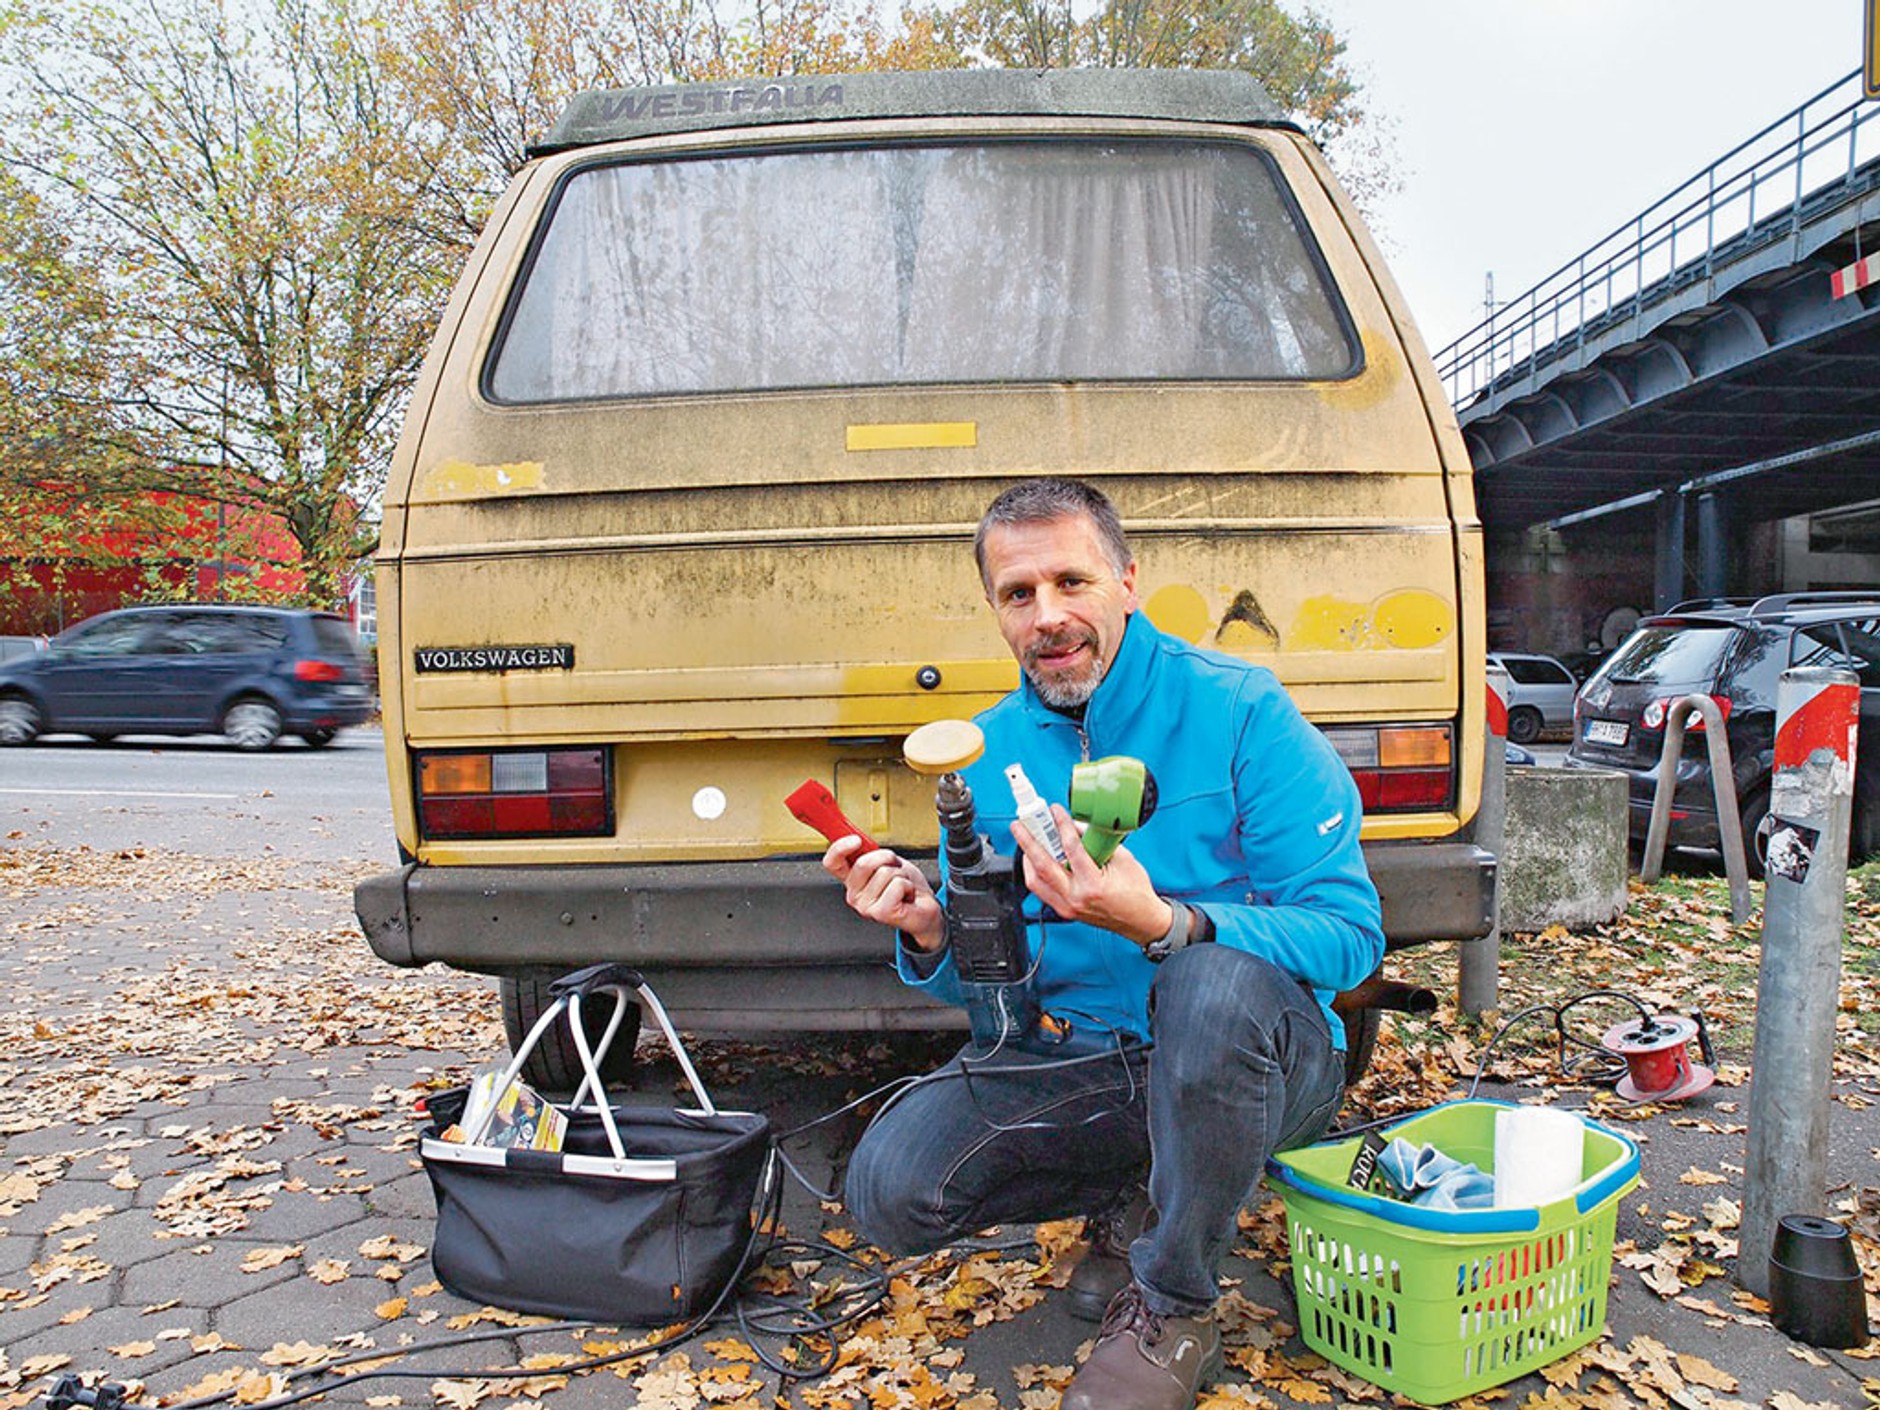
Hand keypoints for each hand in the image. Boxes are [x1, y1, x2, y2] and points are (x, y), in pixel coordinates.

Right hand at [822, 836, 944, 950]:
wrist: (924, 908)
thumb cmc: (906, 886)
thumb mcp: (886, 861)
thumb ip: (868, 851)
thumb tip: (856, 837)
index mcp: (852, 880)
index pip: (832, 862)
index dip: (839, 848)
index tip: (856, 840)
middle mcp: (854, 895)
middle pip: (863, 862)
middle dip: (887, 858)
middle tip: (894, 869)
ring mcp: (865, 906)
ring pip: (885, 872)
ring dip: (901, 874)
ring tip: (902, 886)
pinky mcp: (880, 913)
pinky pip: (897, 884)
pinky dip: (908, 885)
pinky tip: (906, 896)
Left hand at [1010, 804, 1173, 947]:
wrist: (1141, 921)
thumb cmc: (1136, 893)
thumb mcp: (1123, 860)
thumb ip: (1097, 842)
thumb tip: (1076, 826)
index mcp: (1093, 885)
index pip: (1071, 849)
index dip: (1061, 826)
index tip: (1055, 812)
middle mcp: (1076, 898)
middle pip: (1042, 865)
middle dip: (1027, 841)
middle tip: (1020, 824)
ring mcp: (1068, 907)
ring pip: (1035, 881)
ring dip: (1027, 858)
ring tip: (1026, 840)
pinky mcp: (1064, 911)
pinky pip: (1041, 890)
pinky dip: (1035, 873)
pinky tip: (1036, 859)